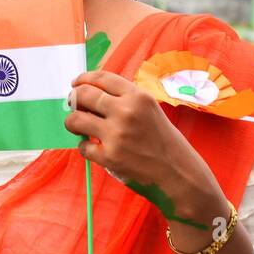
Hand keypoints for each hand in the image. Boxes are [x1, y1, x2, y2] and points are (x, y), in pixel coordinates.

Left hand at [66, 70, 223, 228]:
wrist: (180, 175)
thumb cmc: (165, 142)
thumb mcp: (151, 111)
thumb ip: (125, 101)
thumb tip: (90, 95)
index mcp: (138, 97)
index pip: (101, 78)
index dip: (83, 79)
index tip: (76, 84)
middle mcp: (126, 112)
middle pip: (83, 95)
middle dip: (74, 100)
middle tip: (74, 106)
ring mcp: (116, 135)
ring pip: (74, 120)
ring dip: (73, 123)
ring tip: (80, 127)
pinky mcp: (109, 157)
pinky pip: (82, 146)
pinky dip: (85, 147)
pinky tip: (95, 148)